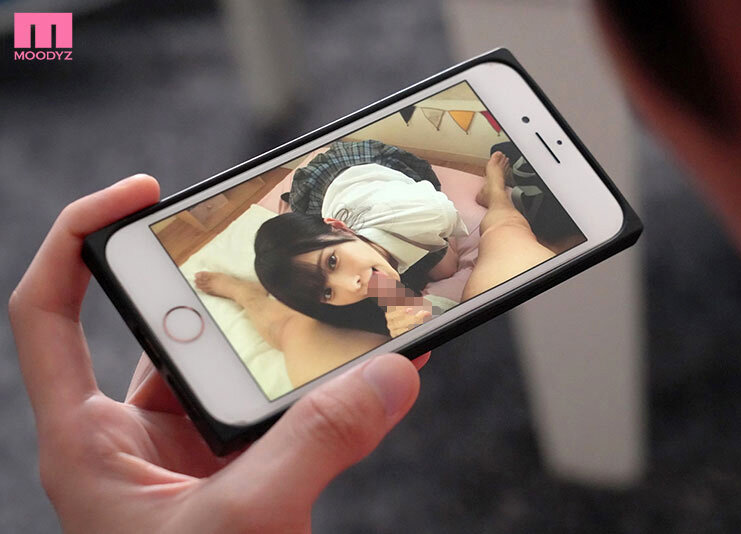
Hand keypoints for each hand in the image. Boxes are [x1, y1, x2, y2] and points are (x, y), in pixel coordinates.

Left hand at [9, 175, 428, 533]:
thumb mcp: (246, 525)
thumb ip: (317, 444)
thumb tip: (391, 374)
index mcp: (90, 441)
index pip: (49, 312)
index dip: (79, 237)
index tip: (141, 192)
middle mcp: (131, 439)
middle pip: (168, 328)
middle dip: (224, 285)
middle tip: (277, 245)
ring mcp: (187, 457)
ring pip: (232, 371)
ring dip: (285, 343)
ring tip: (335, 304)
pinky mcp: (233, 474)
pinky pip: (274, 413)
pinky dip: (316, 391)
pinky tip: (363, 373)